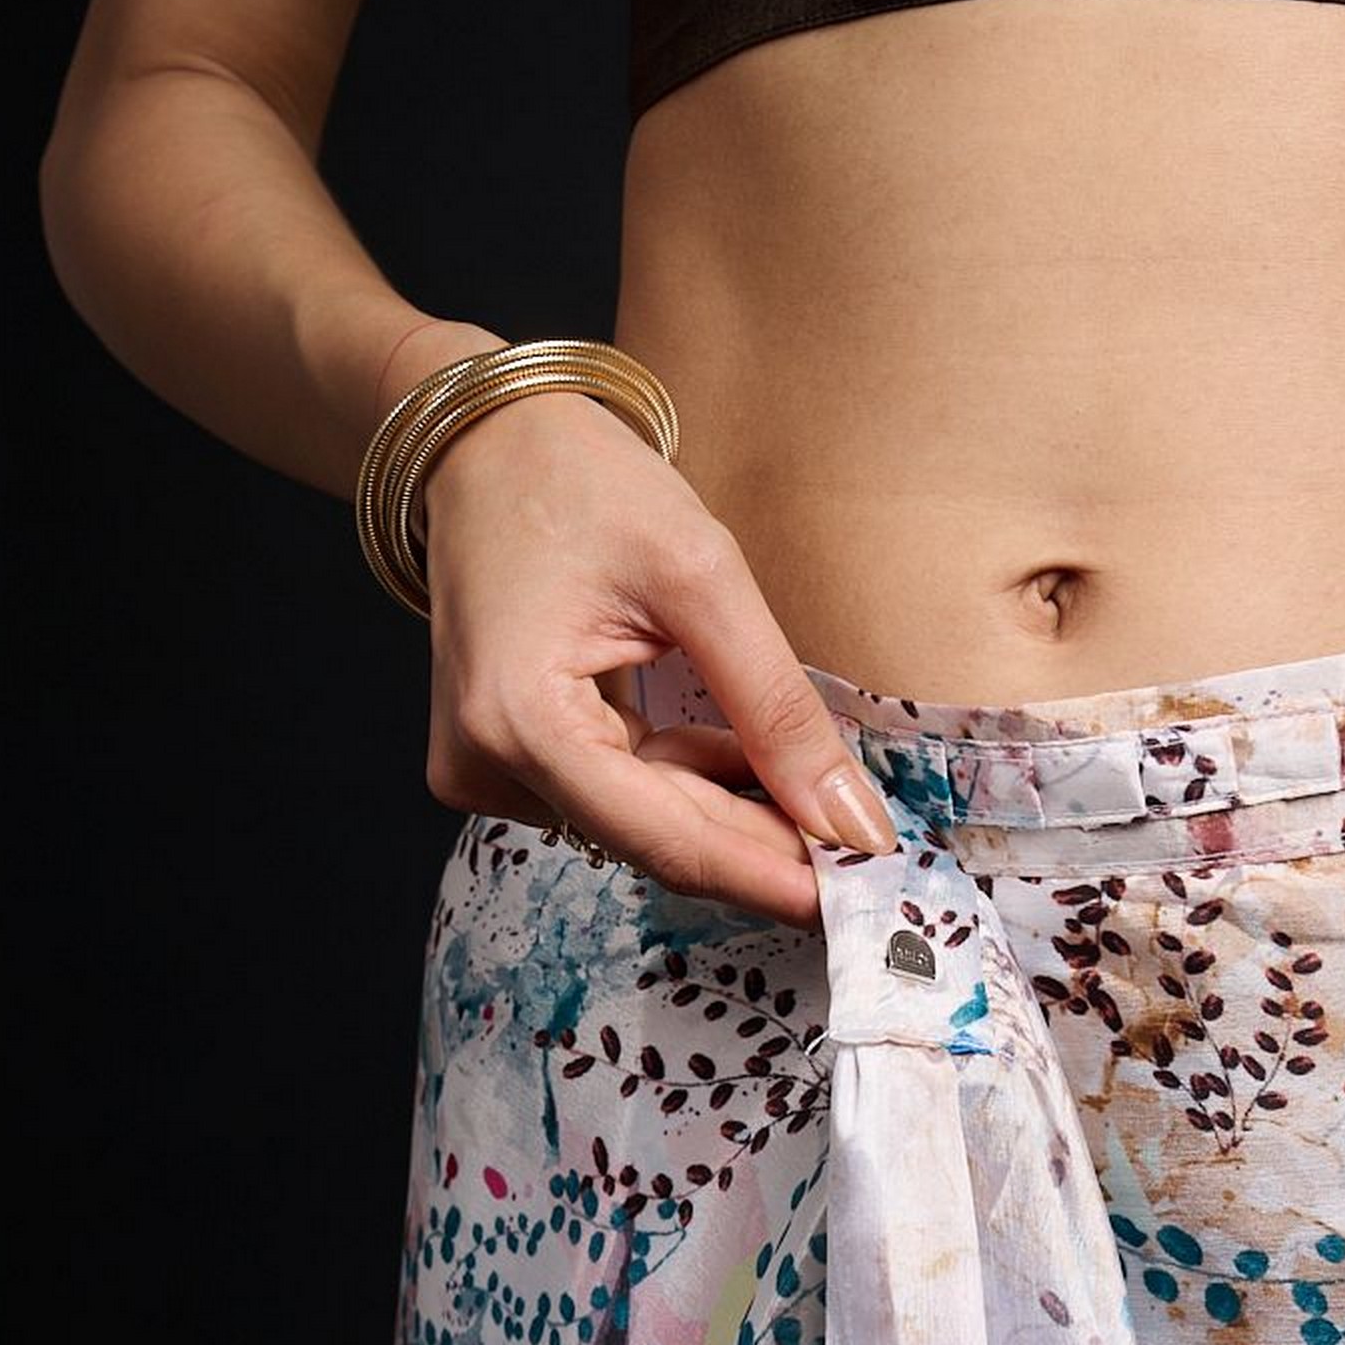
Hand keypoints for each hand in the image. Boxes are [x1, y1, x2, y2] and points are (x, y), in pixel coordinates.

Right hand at [414, 380, 898, 930]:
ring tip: (802, 777)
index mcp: (521, 722)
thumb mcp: (701, 578)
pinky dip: (683, 777)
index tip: (857, 902)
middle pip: (657, 841)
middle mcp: (487, 765)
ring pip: (642, 822)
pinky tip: (732, 749)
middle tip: (861, 855)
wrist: (482, 442)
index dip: (770, 876)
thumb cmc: (578, 482)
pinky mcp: (500, 758)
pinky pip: (614, 794)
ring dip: (727, 803)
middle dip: (763, 845)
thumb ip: (776, 708)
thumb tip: (848, 820)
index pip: (668, 841)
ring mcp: (485, 768)